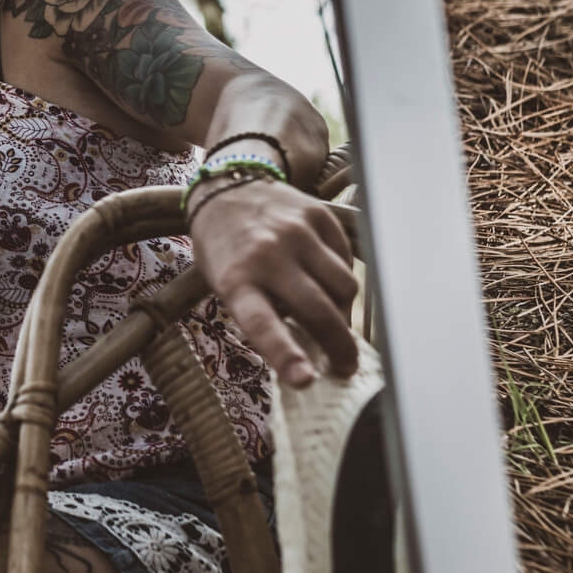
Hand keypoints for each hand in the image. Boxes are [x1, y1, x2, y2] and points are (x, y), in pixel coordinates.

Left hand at [187, 176, 359, 386]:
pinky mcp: (319, 216)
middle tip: (345, 366)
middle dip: (339, 347)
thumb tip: (310, 353)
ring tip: (334, 323)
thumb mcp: (225, 286)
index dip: (286, 354)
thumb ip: (261, 314)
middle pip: (319, 310)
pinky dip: (342, 281)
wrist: (228, 191)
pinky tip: (327, 284)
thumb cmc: (226, 251)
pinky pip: (346, 261)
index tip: (306, 380)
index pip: (263, 323)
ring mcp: (296, 232)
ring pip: (343, 287)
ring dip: (345, 314)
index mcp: (234, 279)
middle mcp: (267, 254)